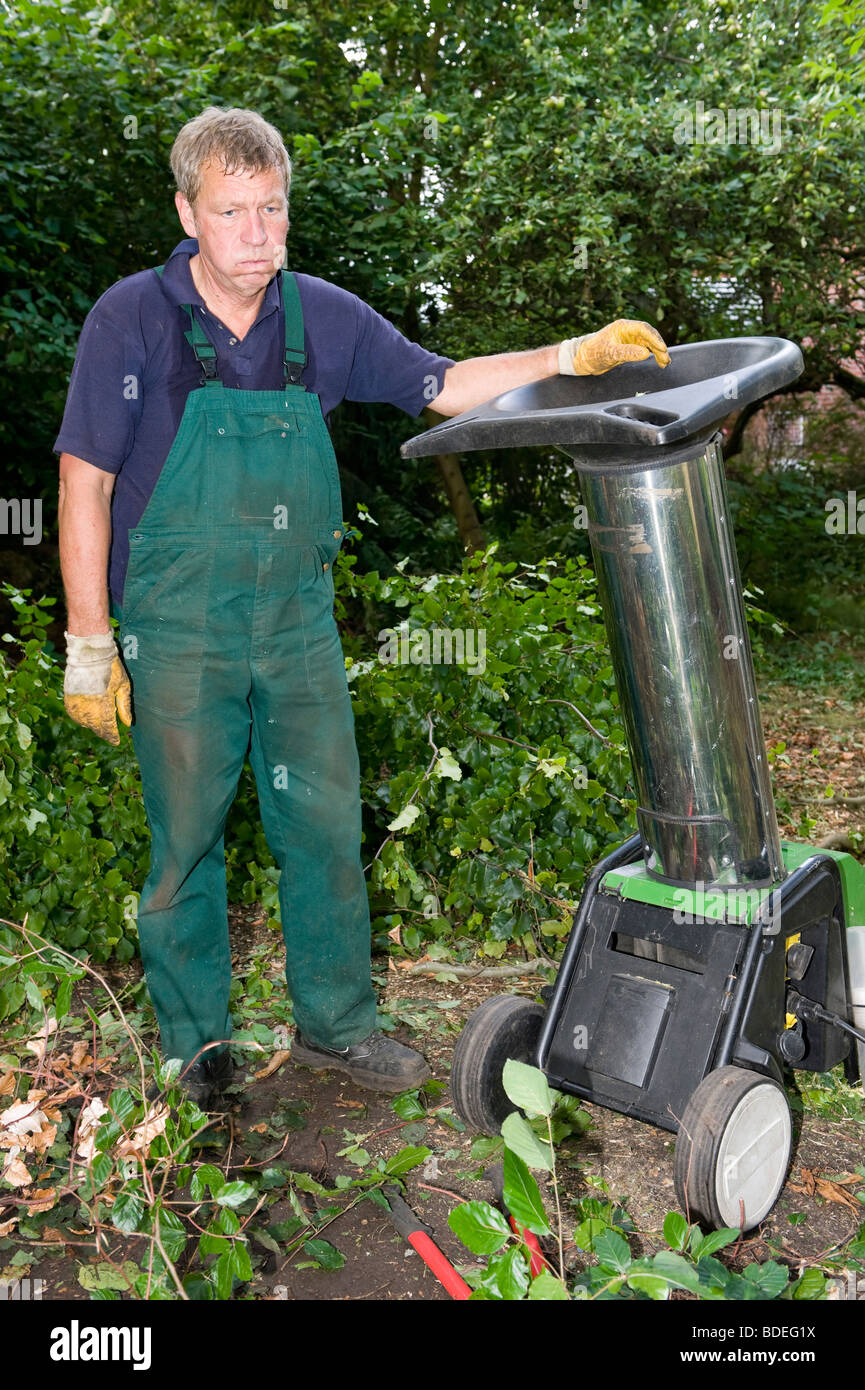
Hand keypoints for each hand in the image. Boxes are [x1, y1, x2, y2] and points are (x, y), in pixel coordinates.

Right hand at [63, 631, 131, 745]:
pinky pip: (73, 714)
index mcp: (103, 703)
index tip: (116, 741)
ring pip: (83, 722)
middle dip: (103, 732)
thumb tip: (128, 723)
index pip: (107, 726)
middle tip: (109, 735)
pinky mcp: (68, 696)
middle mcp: (88, 705)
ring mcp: (76, 701)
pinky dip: (80, 719)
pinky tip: (86, 718)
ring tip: (99, 727)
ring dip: (92, 726)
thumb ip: (125, 706)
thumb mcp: (123, 685)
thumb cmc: (111, 667)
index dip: (112, 736)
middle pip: (95, 726)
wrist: (90, 652)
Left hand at [559, 319, 670, 375]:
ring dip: (657, 352)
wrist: (583, 359)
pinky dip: (652, 355)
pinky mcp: (629, 347)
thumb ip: (627, 353)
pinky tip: (658, 362)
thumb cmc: (592, 353)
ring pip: (648, 343)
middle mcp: (628, 331)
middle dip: (659, 346)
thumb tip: (645, 354)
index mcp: (623, 327)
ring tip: (665, 363)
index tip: (662, 348)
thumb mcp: (610, 353)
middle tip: (665, 358)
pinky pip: (644, 349)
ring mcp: (629, 339)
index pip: (643, 329)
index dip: (654, 338)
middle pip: (649, 336)